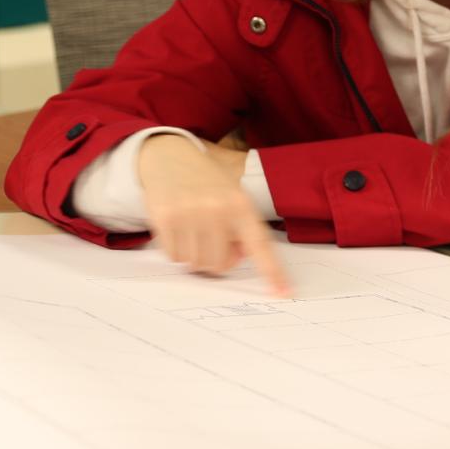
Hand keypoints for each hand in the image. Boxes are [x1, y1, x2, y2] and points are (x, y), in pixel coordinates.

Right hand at [136, 135, 290, 295]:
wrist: (170, 156)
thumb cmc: (208, 184)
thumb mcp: (233, 198)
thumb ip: (241, 230)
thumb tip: (235, 260)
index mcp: (241, 205)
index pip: (260, 245)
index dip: (272, 271)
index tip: (283, 292)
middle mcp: (217, 209)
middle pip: (220, 265)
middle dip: (216, 259)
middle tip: (211, 240)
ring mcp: (190, 214)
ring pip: (195, 263)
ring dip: (194, 255)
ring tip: (194, 230)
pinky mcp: (165, 218)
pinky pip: (174, 256)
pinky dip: (176, 249)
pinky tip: (178, 228)